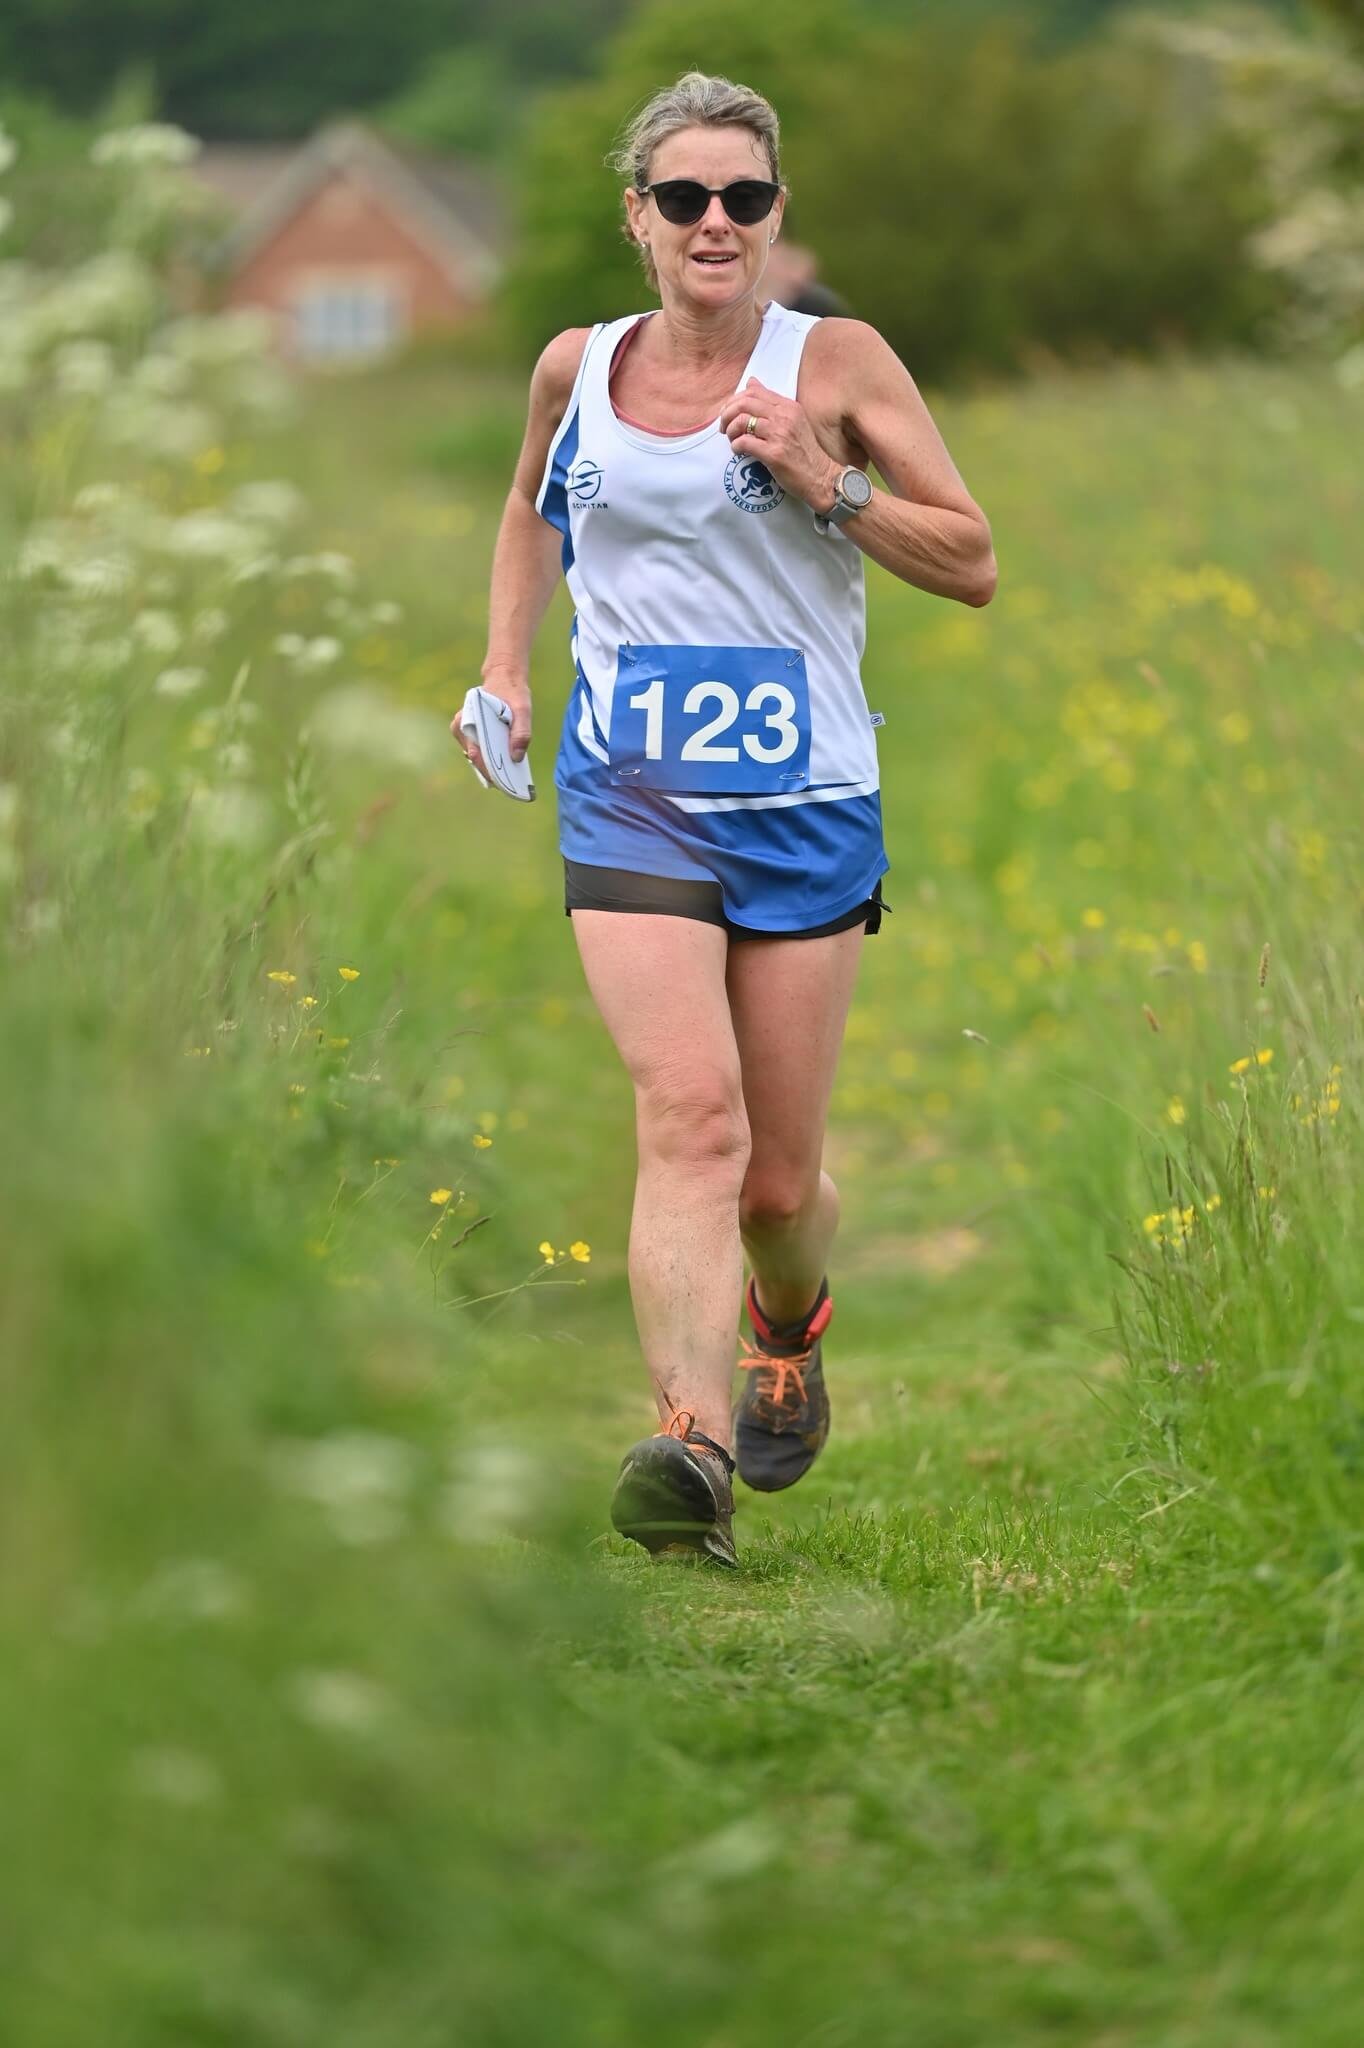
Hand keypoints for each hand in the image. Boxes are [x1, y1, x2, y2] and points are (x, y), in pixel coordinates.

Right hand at [450, 675, 531, 782]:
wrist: (504, 678)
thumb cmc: (512, 693)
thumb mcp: (522, 709)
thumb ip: (521, 732)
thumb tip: (516, 757)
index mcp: (470, 720)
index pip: (477, 754)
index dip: (489, 771)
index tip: (502, 784)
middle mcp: (461, 727)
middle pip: (475, 757)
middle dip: (490, 771)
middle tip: (508, 784)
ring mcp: (462, 731)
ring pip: (475, 756)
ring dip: (489, 766)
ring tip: (507, 776)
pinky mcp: (468, 733)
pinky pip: (477, 750)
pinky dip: (488, 758)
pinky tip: (501, 765)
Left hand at [717, 378, 839, 512]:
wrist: (820, 477)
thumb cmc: (804, 451)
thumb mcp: (793, 420)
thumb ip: (772, 403)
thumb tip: (751, 382)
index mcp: (787, 406)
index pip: (753, 392)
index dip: (734, 401)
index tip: (729, 413)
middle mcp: (784, 416)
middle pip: (744, 403)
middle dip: (727, 414)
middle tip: (724, 427)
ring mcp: (779, 434)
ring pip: (742, 421)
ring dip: (730, 431)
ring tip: (732, 440)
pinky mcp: (774, 454)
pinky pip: (744, 443)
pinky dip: (736, 446)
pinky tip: (738, 451)